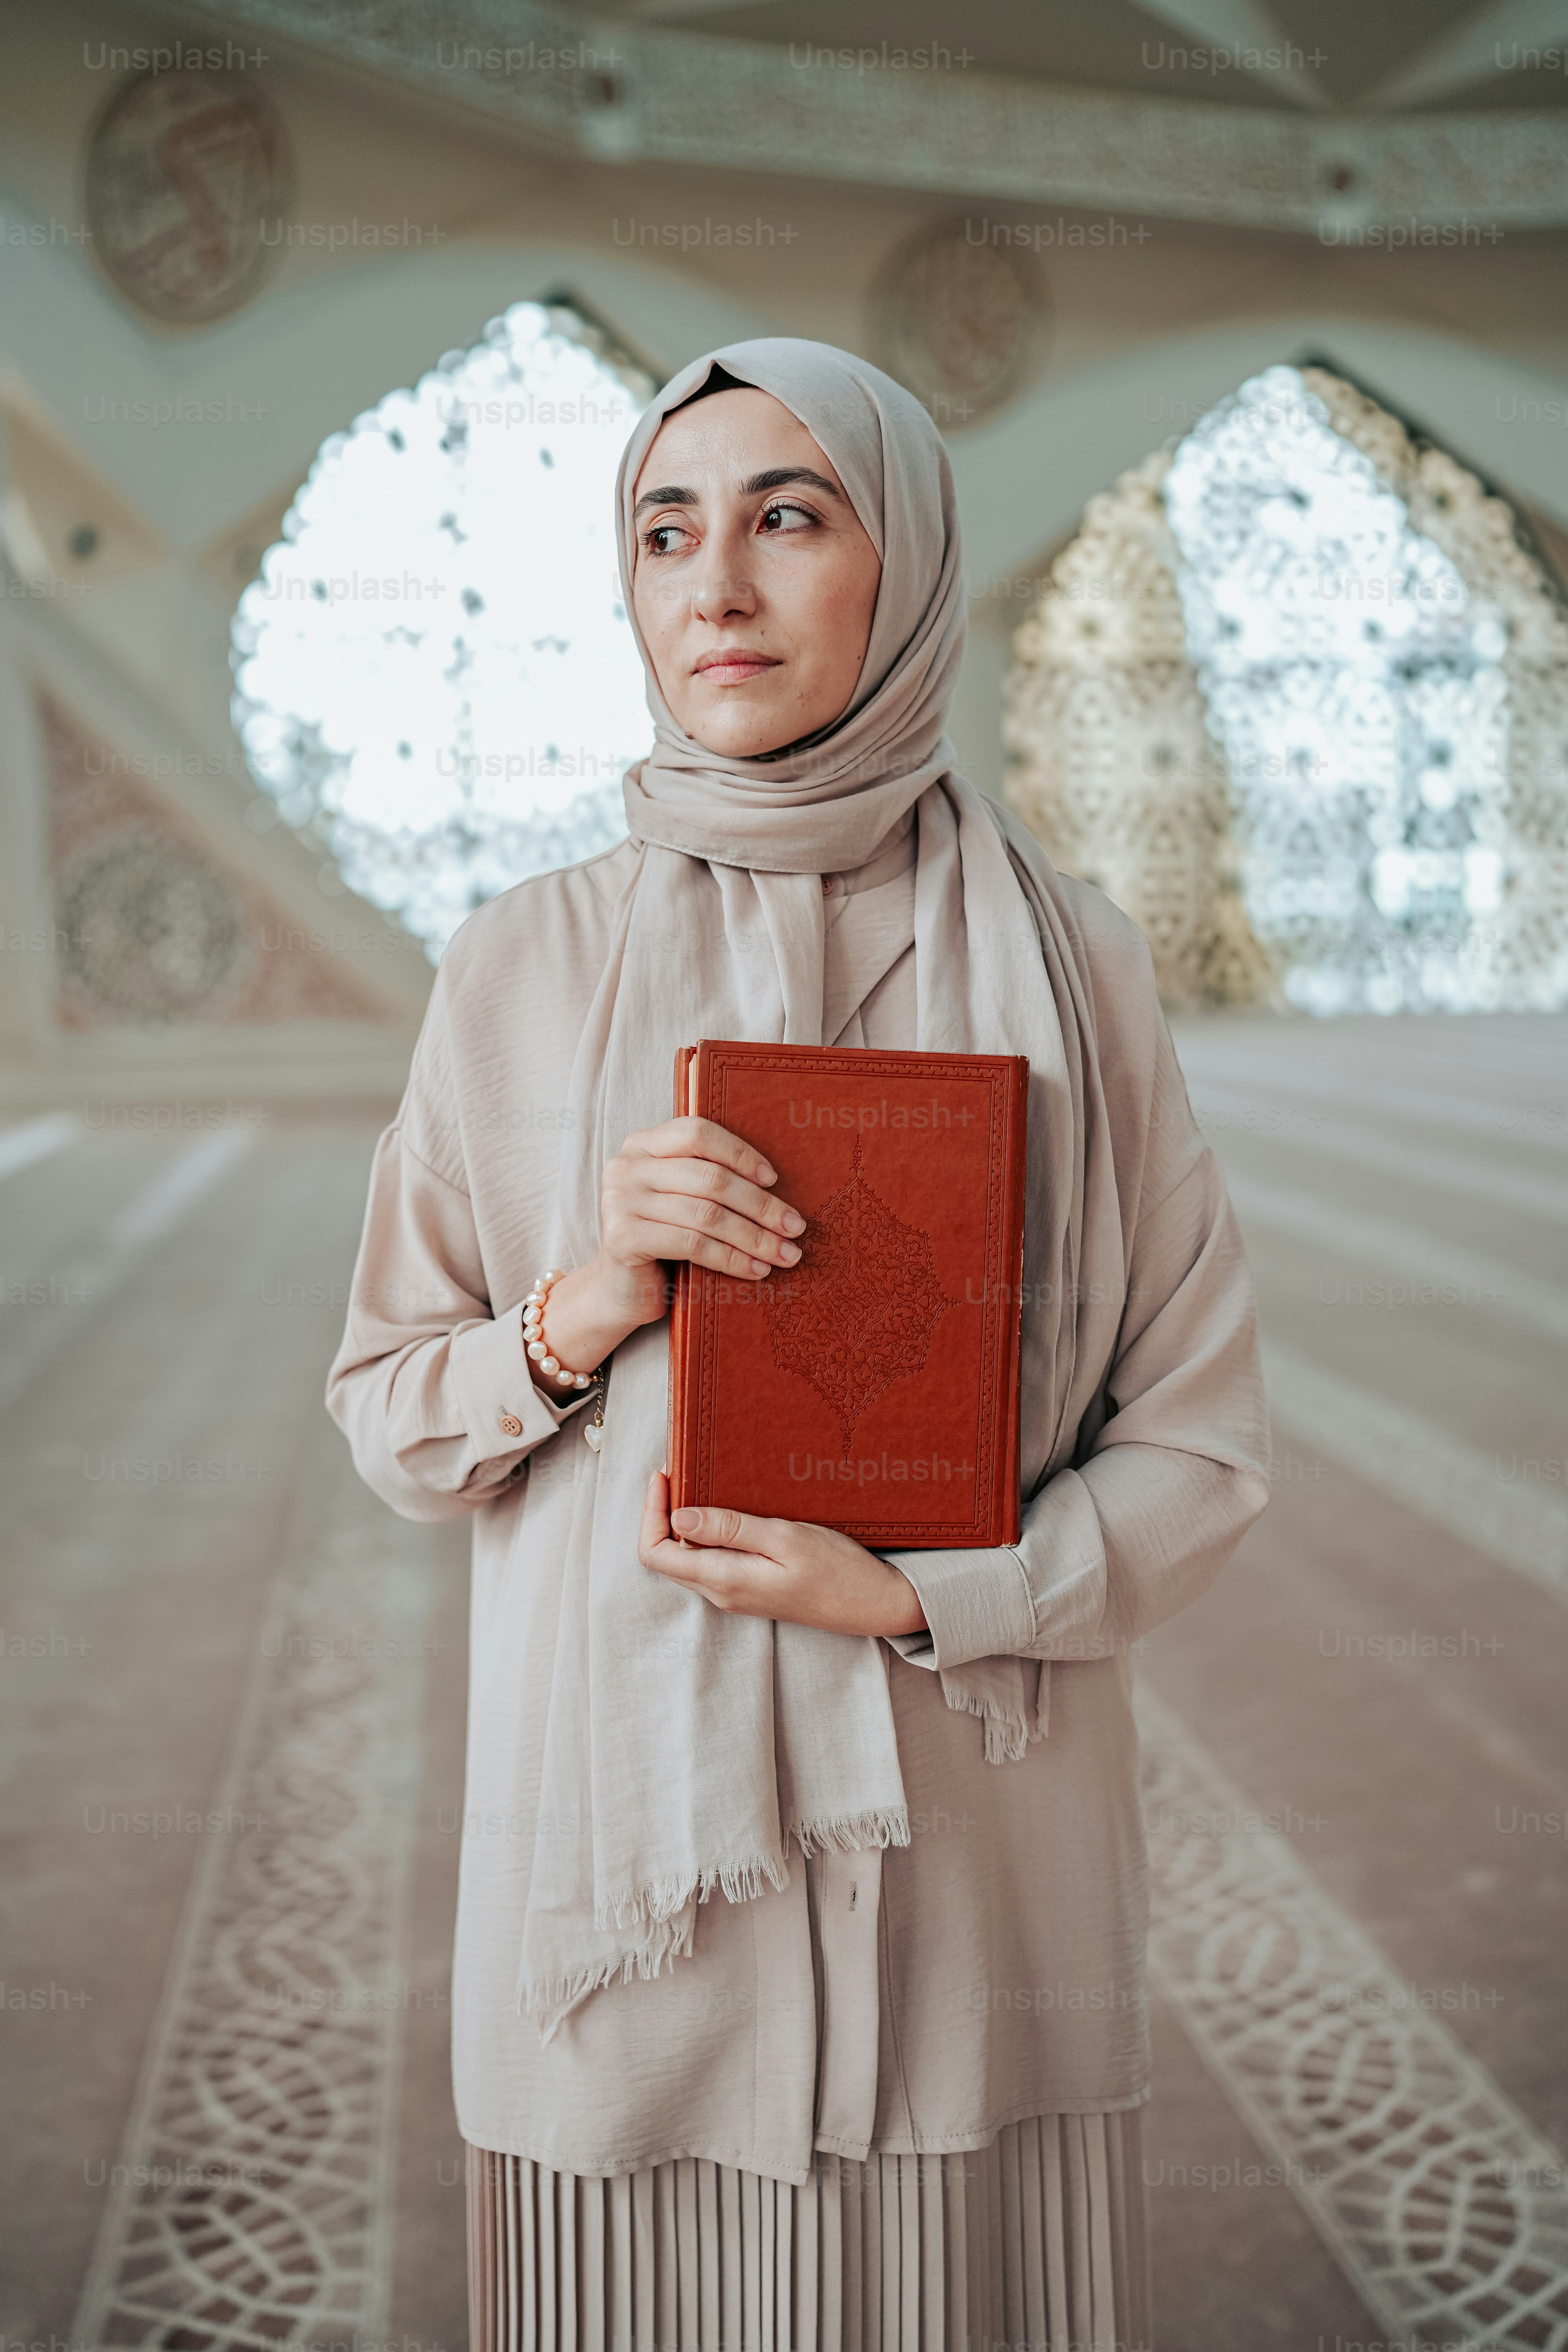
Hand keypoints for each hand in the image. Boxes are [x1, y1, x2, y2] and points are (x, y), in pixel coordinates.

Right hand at [528, 1119, 805, 1384]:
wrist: (622, 1291)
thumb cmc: (663, 1241)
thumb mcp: (683, 1199)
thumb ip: (708, 1179)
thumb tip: (776, 1183)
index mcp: (642, 1145)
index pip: (698, 1133)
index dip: (740, 1153)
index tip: (774, 1179)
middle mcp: (626, 1166)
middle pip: (709, 1177)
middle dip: (761, 1205)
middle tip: (795, 1227)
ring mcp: (620, 1201)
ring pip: (706, 1214)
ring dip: (754, 1237)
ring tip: (785, 1254)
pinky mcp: (623, 1238)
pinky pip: (692, 1244)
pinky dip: (731, 1258)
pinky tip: (756, 1270)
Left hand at [638, 1471, 927, 1639]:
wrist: (873, 1604)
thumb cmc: (837, 1571)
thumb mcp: (785, 1539)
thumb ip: (730, 1530)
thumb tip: (679, 1519)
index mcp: (724, 1580)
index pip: (656, 1553)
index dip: (650, 1512)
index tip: (664, 1475)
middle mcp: (721, 1592)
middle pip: (667, 1554)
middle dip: (663, 1510)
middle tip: (681, 1468)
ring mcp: (735, 1593)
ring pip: (688, 1556)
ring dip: (686, 1519)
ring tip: (702, 1480)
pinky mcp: (750, 1588)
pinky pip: (712, 1559)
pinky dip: (708, 1531)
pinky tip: (728, 1507)